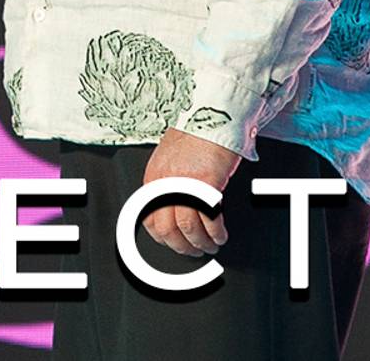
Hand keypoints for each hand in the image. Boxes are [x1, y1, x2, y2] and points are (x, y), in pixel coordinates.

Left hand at [140, 127, 242, 256]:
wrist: (213, 117)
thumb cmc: (195, 136)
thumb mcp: (171, 161)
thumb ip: (168, 184)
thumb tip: (172, 210)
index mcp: (153, 178)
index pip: (148, 218)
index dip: (161, 238)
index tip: (174, 244)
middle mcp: (165, 183)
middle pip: (167, 229)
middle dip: (181, 247)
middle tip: (194, 252)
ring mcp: (185, 184)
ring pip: (188, 229)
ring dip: (201, 243)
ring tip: (211, 246)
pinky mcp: (207, 184)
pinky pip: (209, 219)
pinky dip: (216, 233)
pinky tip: (220, 235)